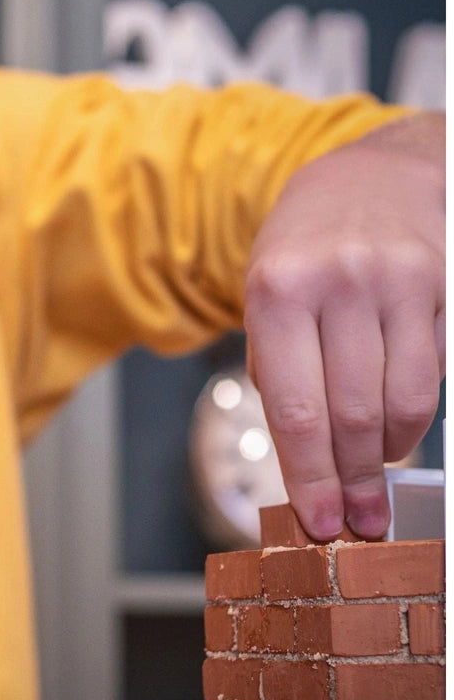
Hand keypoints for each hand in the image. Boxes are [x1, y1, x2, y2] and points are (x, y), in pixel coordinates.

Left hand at [244, 111, 444, 539]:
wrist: (366, 177)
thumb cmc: (302, 251)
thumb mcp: (264, 299)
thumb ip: (280, 372)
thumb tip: (304, 460)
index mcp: (277, 291)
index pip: (297, 410)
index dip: (311, 477)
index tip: (321, 521)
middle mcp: (339, 282)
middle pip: (352, 414)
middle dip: (354, 479)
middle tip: (359, 520)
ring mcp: (400, 280)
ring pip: (403, 400)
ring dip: (388, 451)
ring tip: (375, 470)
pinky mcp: (445, 282)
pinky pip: (436, 371)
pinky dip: (414, 411)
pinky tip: (396, 424)